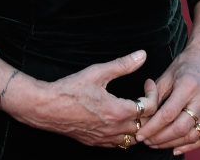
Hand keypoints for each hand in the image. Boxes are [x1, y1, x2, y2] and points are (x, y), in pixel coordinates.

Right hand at [19, 51, 157, 148]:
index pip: (150, 108)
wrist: (46, 108)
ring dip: (139, 125)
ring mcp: (104, 138)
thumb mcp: (98, 72)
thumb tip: (142, 55)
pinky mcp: (95, 143)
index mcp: (118, 111)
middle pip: (146, 126)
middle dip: (150, 111)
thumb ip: (123, 65)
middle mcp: (114, 129)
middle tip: (145, 96)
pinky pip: (118, 145)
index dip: (153, 94)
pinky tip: (120, 121)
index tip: (147, 83)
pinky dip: (125, 135)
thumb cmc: (70, 90)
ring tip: (136, 109)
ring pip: (133, 139)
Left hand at [136, 44, 199, 154]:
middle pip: (180, 128)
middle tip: (147, 141)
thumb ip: (154, 96)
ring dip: (172, 144)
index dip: (152, 128)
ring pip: (192, 135)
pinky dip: (191, 146)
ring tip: (157, 144)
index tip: (140, 134)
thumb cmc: (185, 64)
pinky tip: (176, 148)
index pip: (167, 114)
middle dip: (160, 139)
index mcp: (188, 85)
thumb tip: (143, 117)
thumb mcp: (166, 75)